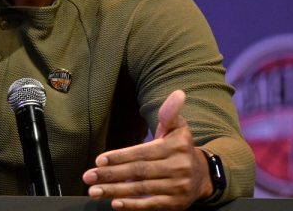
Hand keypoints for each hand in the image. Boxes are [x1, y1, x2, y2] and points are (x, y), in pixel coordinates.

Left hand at [82, 90, 211, 209]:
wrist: (203, 176)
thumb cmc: (180, 148)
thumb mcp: (178, 128)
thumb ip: (170, 113)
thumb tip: (178, 93)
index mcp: (176, 147)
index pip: (142, 152)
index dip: (119, 157)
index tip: (98, 160)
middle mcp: (179, 167)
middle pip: (138, 172)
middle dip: (111, 175)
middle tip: (88, 177)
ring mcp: (178, 187)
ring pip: (141, 190)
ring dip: (115, 191)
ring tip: (94, 191)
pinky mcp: (176, 204)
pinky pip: (151, 205)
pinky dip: (133, 205)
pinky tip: (115, 204)